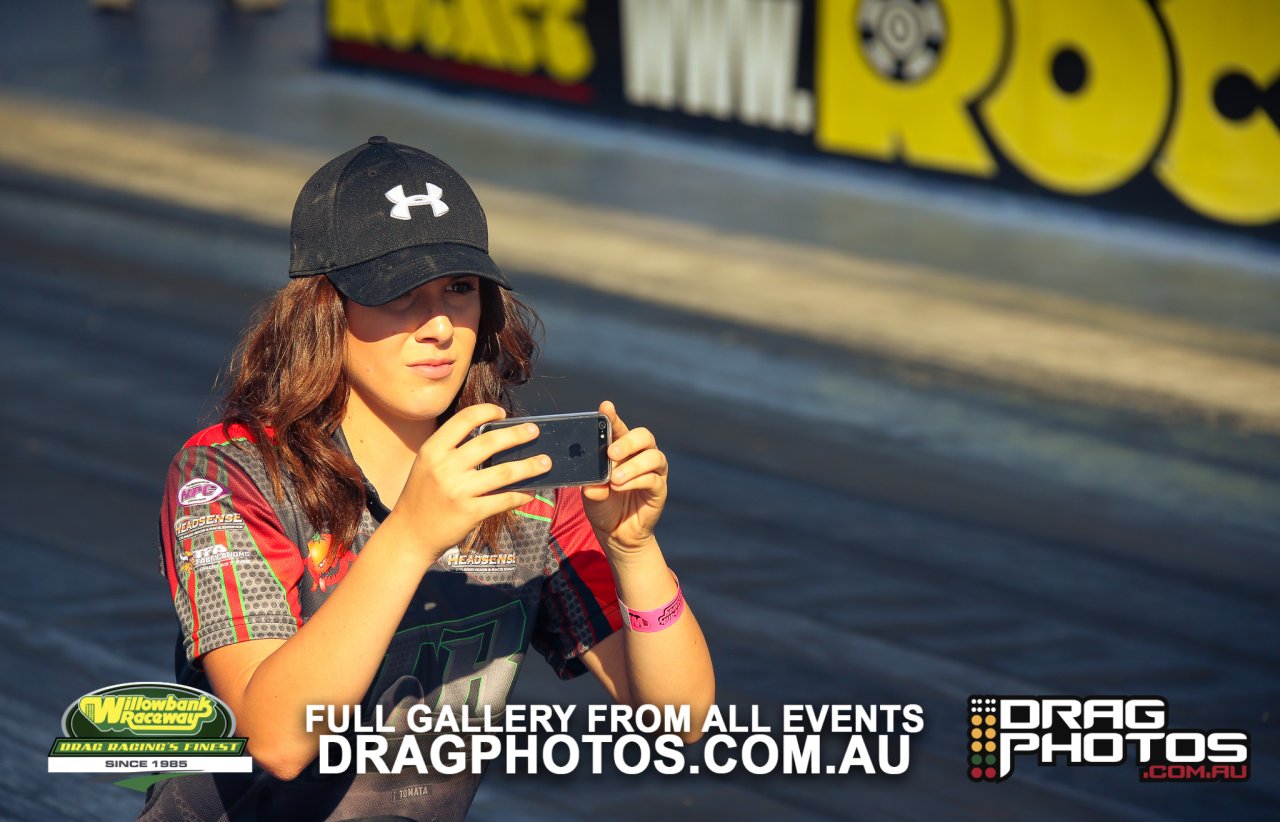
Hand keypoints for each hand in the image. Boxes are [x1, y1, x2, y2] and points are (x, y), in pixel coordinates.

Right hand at [391, 404, 550, 559]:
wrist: (410, 534)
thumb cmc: (422, 497)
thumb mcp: (428, 466)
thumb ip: (452, 451)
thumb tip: (495, 438)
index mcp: (433, 450)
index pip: (464, 420)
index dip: (486, 412)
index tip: (502, 413)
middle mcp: (444, 467)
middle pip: (490, 442)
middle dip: (517, 434)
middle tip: (534, 431)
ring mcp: (458, 490)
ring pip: (504, 472)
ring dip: (529, 466)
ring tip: (546, 462)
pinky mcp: (470, 512)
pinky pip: (503, 500)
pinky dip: (520, 495)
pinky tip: (530, 492)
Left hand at [582, 401, 667, 556]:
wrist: (615, 533)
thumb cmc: (602, 505)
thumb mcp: (591, 494)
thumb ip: (591, 485)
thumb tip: (592, 485)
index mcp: (621, 449)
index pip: (619, 428)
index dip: (613, 417)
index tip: (605, 407)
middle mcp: (640, 455)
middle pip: (644, 436)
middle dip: (628, 441)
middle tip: (611, 452)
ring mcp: (653, 471)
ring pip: (653, 456)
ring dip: (633, 465)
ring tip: (615, 478)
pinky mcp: (659, 489)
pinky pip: (653, 479)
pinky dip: (636, 481)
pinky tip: (620, 487)